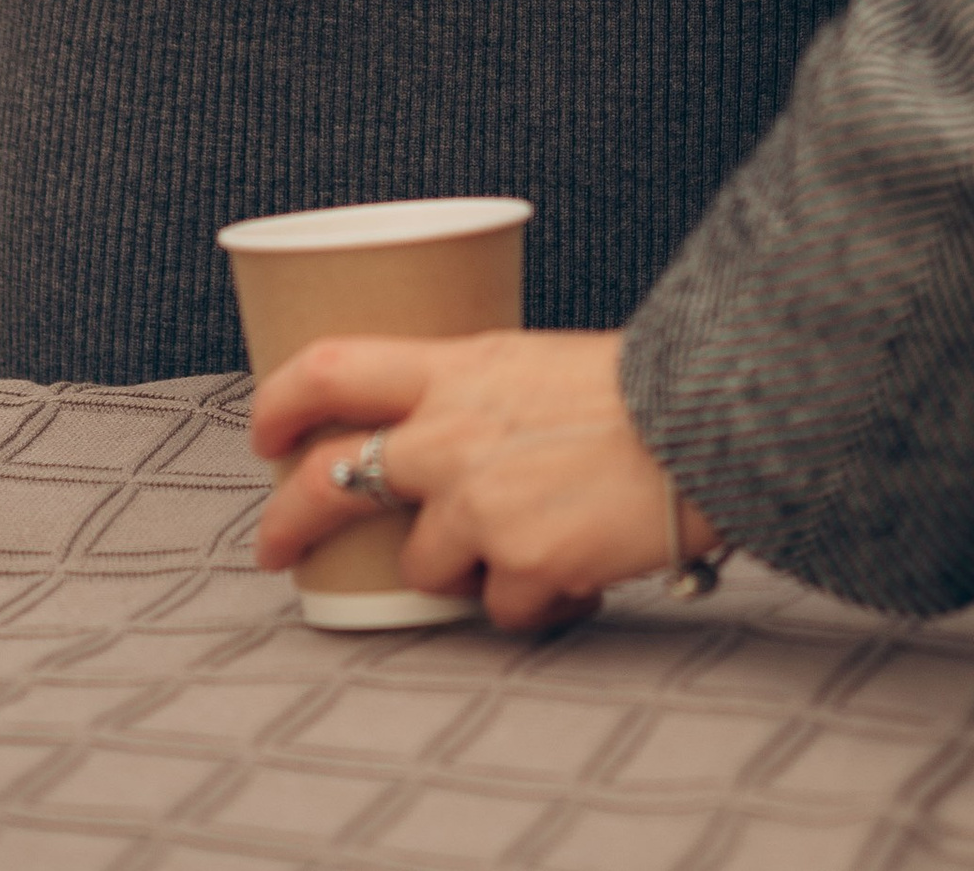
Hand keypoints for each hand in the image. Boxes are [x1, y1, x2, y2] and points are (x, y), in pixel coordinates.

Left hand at [249, 329, 719, 633]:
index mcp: (457, 368)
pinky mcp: (520, 568)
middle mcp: (450, 435)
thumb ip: (475, 396)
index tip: (262, 431)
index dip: (279, 399)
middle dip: (289, 521)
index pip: (331, 367)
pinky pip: (505, 611)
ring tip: (533, 543)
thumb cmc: (637, 389)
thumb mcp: (535, 362)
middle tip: (275, 548)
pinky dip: (537, 603)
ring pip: (426, 566)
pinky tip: (580, 573)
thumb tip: (443, 438)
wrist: (711, 423)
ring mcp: (479, 506)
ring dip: (466, 569)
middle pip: (329, 480)